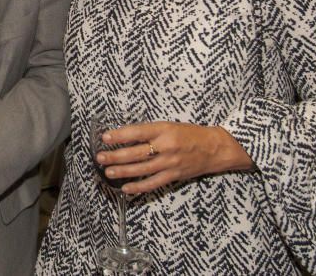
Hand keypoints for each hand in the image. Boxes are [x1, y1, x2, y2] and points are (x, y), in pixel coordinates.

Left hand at [96, 122, 251, 194]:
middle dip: (116, 156)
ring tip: (108, 172)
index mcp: (164, 129)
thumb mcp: (169, 125)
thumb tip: (125, 137)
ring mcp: (170, 162)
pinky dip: (138, 186)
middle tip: (100, 157)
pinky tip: (126, 188)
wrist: (215, 147)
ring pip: (142, 169)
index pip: (138, 132)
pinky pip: (153, 183)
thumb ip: (150, 132)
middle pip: (136, 152)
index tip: (105, 137)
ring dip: (123, 171)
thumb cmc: (190, 134)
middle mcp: (166, 146)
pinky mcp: (174, 175)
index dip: (120, 135)